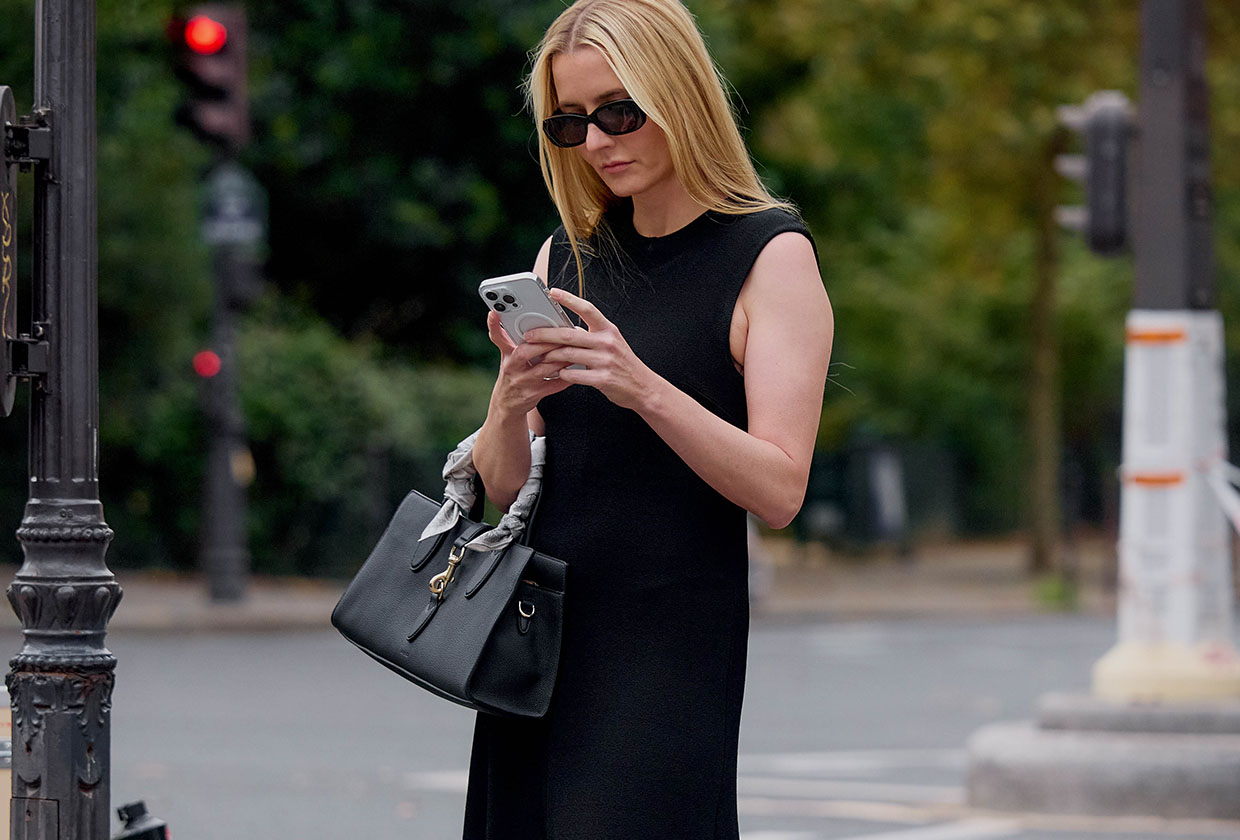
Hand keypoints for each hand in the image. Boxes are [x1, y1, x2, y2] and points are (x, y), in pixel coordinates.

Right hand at [486, 311, 571, 415]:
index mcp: (506, 355)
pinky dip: (566, 377)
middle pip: (525, 353)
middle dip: (544, 342)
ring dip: (560, 359)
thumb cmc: (513, 374)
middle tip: (561, 333)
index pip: (498, 338)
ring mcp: (523, 383)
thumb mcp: (507, 356)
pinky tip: (576, 369)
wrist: (507, 405)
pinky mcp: (534, 394)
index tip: (494, 312)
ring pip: (543, 369)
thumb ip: (511, 338)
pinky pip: (553, 385)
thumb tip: (516, 315)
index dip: (494, 326)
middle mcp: (512, 368)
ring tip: (574, 349)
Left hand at [524, 288, 657, 411]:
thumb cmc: (623, 365)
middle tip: (529, 335)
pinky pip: (574, 374)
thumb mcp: (611, 344)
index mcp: (608, 330)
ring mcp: (605, 361)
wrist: (643, 387)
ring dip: (550, 356)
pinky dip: (563, 373)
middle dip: (545, 334)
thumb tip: (567, 330)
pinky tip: (557, 373)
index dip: (569, 299)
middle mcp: (607, 342)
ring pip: (568, 354)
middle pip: (569, 334)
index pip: (587, 308)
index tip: (553, 292)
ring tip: (539, 356)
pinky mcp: (603, 379)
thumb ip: (592, 335)